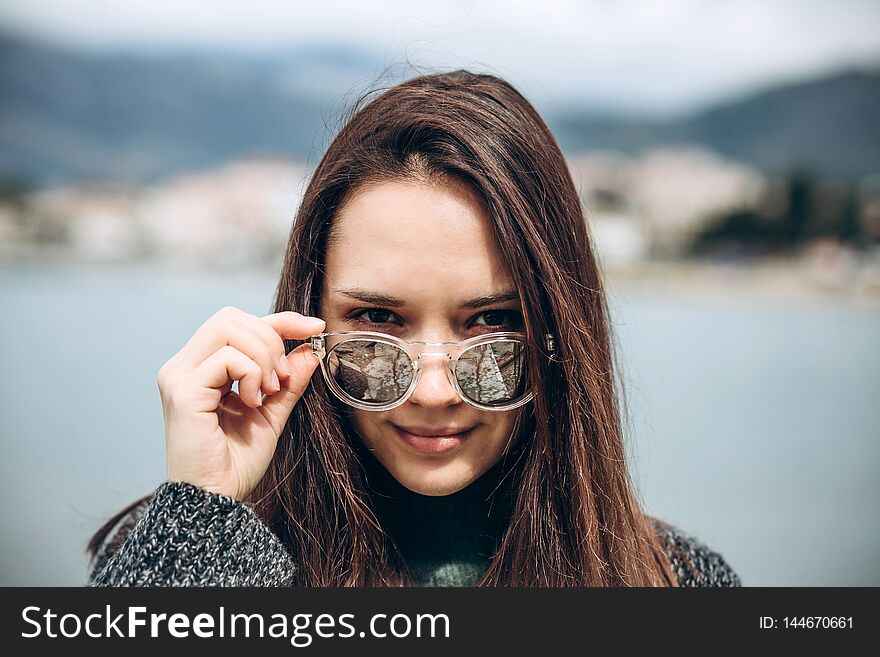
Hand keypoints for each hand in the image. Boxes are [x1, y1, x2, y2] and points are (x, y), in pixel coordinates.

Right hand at [157, 306, 324, 500]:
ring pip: (229, 329)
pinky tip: (252, 403)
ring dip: (263, 358)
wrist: (217, 500)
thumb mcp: (272, 414)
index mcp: (199, 367)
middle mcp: (183, 366)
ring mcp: (179, 376)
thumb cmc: (236, 463)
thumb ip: (289, 381)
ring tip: (269, 393)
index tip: (315, 327)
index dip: (280, 319)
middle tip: (284, 378)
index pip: (238, 322)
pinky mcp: (183, 391)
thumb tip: (311, 348)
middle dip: (271, 339)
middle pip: (231, 317)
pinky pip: (227, 358)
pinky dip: (252, 375)